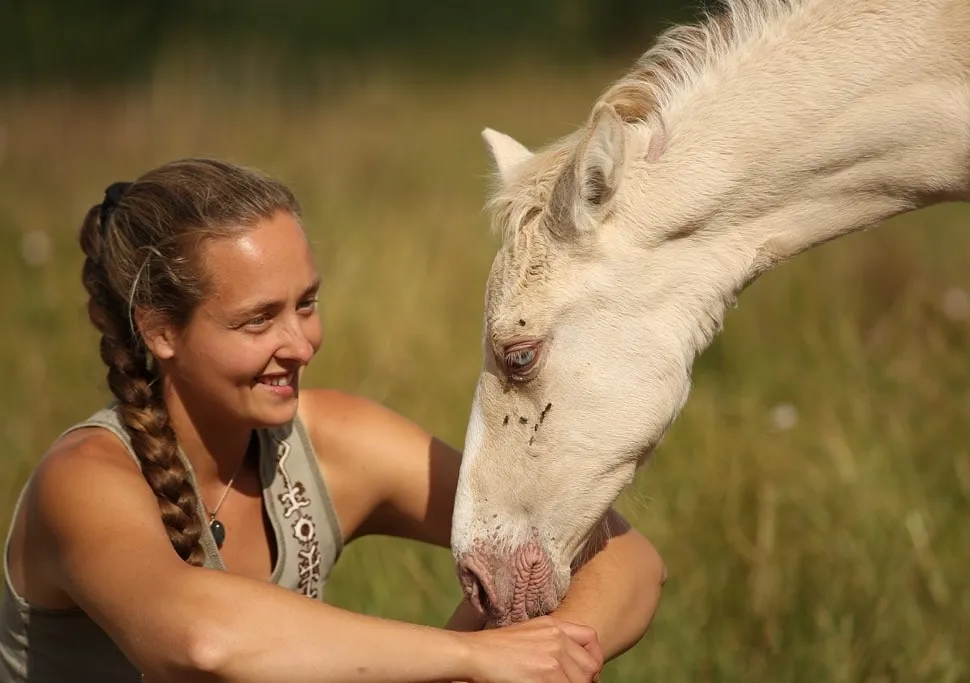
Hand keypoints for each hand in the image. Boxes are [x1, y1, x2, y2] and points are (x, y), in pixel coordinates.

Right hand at [461, 616, 603, 682]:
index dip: (593, 658)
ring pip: (582, 681)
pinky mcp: (548, 674)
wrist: (474, 653)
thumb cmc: (494, 649)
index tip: (586, 673)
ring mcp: (554, 655)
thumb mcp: (528, 633)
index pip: (591, 638)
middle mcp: (557, 637)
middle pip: (590, 665)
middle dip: (584, 680)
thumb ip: (550, 642)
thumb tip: (566, 665)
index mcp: (553, 625)